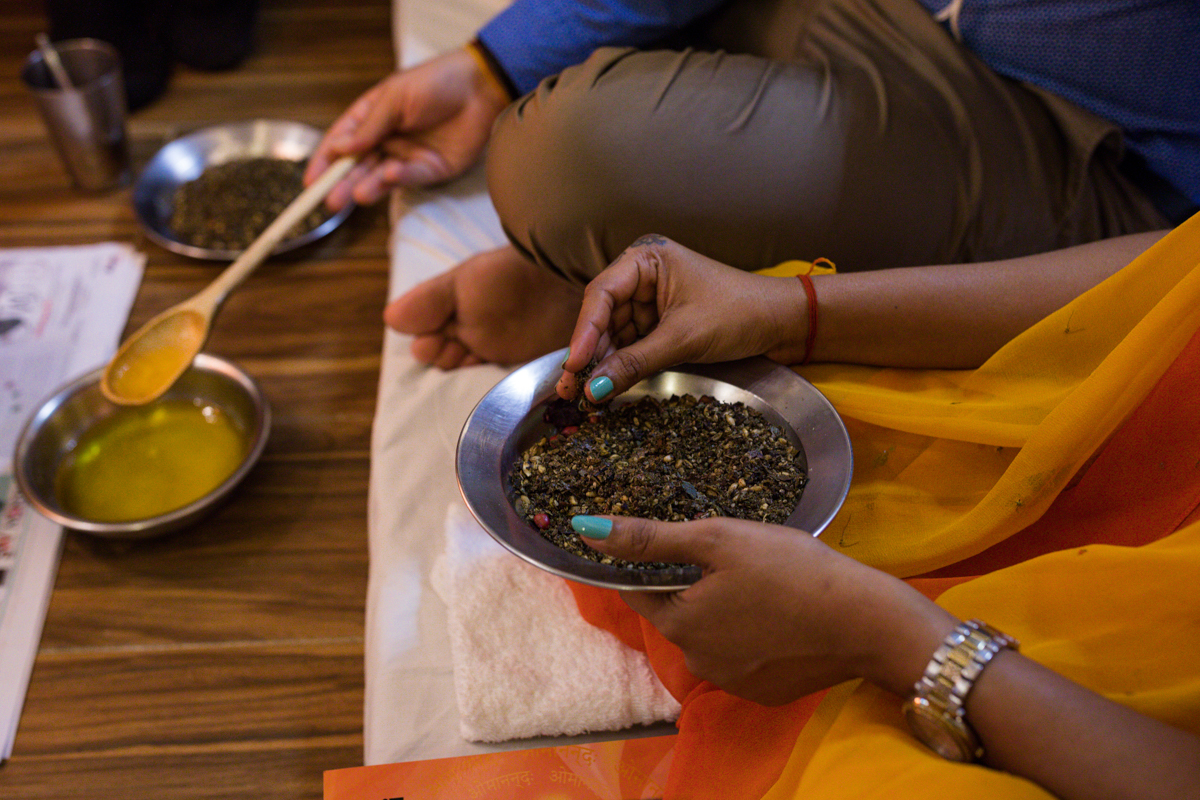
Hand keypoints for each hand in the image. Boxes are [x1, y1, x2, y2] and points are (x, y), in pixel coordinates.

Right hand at [304, 48, 510, 210]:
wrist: (481, 87)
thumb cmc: (436, 82)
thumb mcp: (395, 97)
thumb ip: (370, 125)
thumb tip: (340, 148)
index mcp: (372, 117)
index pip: (342, 142)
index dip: (325, 162)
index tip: (310, 182)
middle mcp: (387, 139)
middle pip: (358, 166)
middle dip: (342, 184)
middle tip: (329, 202)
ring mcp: (409, 156)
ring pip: (381, 177)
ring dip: (367, 187)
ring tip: (354, 197)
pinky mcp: (432, 169)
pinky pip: (411, 177)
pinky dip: (398, 178)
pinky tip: (389, 175)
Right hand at [557, 235, 809, 401]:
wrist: (782, 323)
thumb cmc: (740, 312)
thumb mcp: (684, 338)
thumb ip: (635, 362)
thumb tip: (594, 388)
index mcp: (647, 260)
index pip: (602, 294)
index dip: (584, 332)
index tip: (576, 364)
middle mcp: (643, 277)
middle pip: (602, 317)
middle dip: (589, 354)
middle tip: (570, 389)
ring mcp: (650, 302)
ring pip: (614, 335)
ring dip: (601, 365)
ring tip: (583, 396)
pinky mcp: (660, 325)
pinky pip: (631, 346)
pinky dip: (620, 367)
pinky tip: (605, 387)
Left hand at [572, 514, 956, 703]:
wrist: (865, 620)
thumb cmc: (790, 569)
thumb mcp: (717, 539)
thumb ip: (649, 537)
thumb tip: (583, 527)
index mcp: (679, 623)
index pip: (642, 590)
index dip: (655, 562)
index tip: (680, 543)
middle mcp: (697, 663)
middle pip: (680, 612)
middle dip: (697, 584)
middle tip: (738, 557)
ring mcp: (732, 683)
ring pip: (712, 635)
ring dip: (725, 611)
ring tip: (765, 582)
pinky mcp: (765, 693)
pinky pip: (744, 657)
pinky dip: (754, 635)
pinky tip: (782, 613)